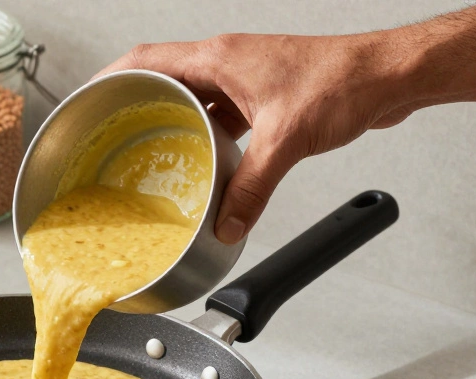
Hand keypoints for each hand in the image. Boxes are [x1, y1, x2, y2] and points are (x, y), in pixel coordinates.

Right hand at [99, 32, 412, 242]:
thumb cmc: (345, 82)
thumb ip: (252, 189)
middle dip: (134, 104)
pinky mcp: (264, 95)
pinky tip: (205, 159)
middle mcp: (228, 61)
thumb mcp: (286, 142)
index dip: (109, 77)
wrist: (388, 75)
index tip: (87, 99)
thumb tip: (228, 224)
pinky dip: (207, 134)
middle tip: (111, 133)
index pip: (145, 59)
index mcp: (220, 57)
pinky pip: (221, 113)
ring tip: (149, 150)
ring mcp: (246, 77)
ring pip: (193, 97)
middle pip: (163, 77)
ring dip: (172, 121)